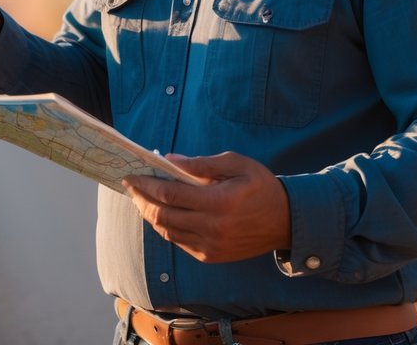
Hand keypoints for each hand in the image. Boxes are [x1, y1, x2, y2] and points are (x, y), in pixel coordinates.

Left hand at [122, 152, 290, 263]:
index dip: (147, 185)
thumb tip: (170, 161)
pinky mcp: (210, 256)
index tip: (132, 175)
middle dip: (142, 200)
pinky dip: (165, 227)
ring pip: (167, 231)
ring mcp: (210, 245)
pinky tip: (161, 214)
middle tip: (131, 187)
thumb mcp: (237, 164)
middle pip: (163, 215)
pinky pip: (178, 241)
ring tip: (141, 199)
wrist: (285, 221)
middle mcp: (212, 227)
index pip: (170, 194)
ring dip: (150, 215)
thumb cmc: (260, 186)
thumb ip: (202, 164)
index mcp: (219, 201)